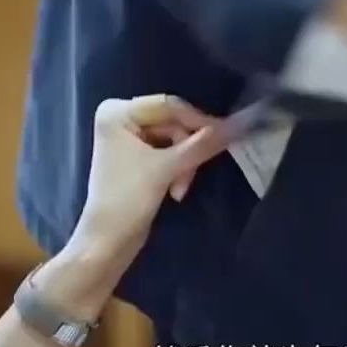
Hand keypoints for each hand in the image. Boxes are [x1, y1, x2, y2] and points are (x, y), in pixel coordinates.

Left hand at [73, 94, 226, 251]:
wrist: (108, 241)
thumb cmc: (129, 198)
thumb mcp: (168, 168)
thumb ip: (203, 144)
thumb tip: (239, 125)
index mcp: (117, 112)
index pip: (168, 106)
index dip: (198, 120)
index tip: (226, 135)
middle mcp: (120, 118)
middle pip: (172, 123)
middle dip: (186, 151)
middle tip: (192, 174)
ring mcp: (128, 138)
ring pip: (174, 140)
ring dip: (183, 165)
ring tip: (179, 189)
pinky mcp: (137, 157)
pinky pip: (168, 153)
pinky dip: (177, 170)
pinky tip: (175, 190)